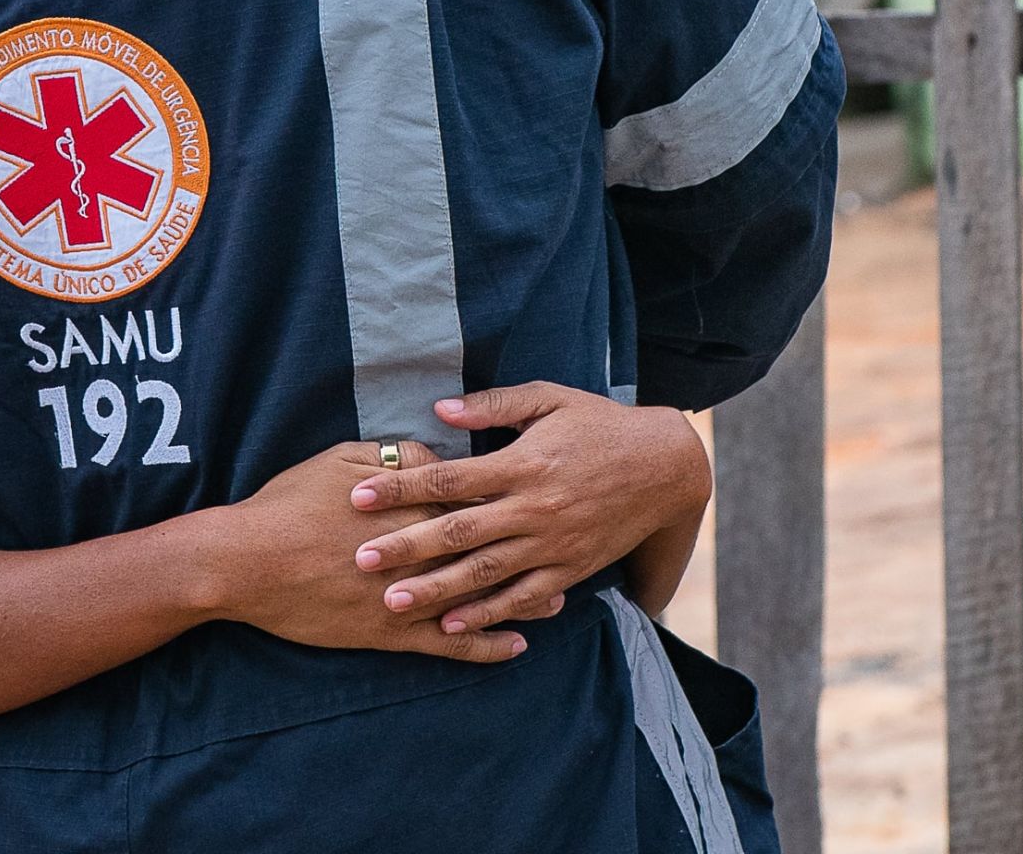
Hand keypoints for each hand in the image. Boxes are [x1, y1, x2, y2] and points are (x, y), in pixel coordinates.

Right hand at [201, 444, 527, 663]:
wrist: (245, 563)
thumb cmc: (290, 504)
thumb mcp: (343, 460)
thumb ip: (399, 456)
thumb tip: (439, 456)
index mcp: (413, 505)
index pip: (476, 499)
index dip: (510, 497)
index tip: (543, 492)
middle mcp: (421, 553)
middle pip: (489, 550)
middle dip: (530, 551)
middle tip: (566, 549)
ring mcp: (408, 597)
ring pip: (478, 600)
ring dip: (521, 601)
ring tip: (556, 601)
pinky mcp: (390, 634)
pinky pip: (449, 646)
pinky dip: (484, 647)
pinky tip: (514, 648)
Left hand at [345, 385, 710, 633]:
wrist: (664, 467)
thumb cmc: (600, 424)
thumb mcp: (550, 399)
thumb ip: (494, 406)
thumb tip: (439, 409)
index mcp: (523, 463)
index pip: (449, 476)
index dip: (402, 488)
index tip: (358, 496)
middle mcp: (534, 507)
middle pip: (458, 531)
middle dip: (405, 546)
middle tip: (359, 559)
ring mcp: (552, 542)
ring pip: (484, 572)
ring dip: (436, 588)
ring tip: (392, 602)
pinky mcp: (569, 568)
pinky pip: (523, 597)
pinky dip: (488, 613)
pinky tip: (453, 624)